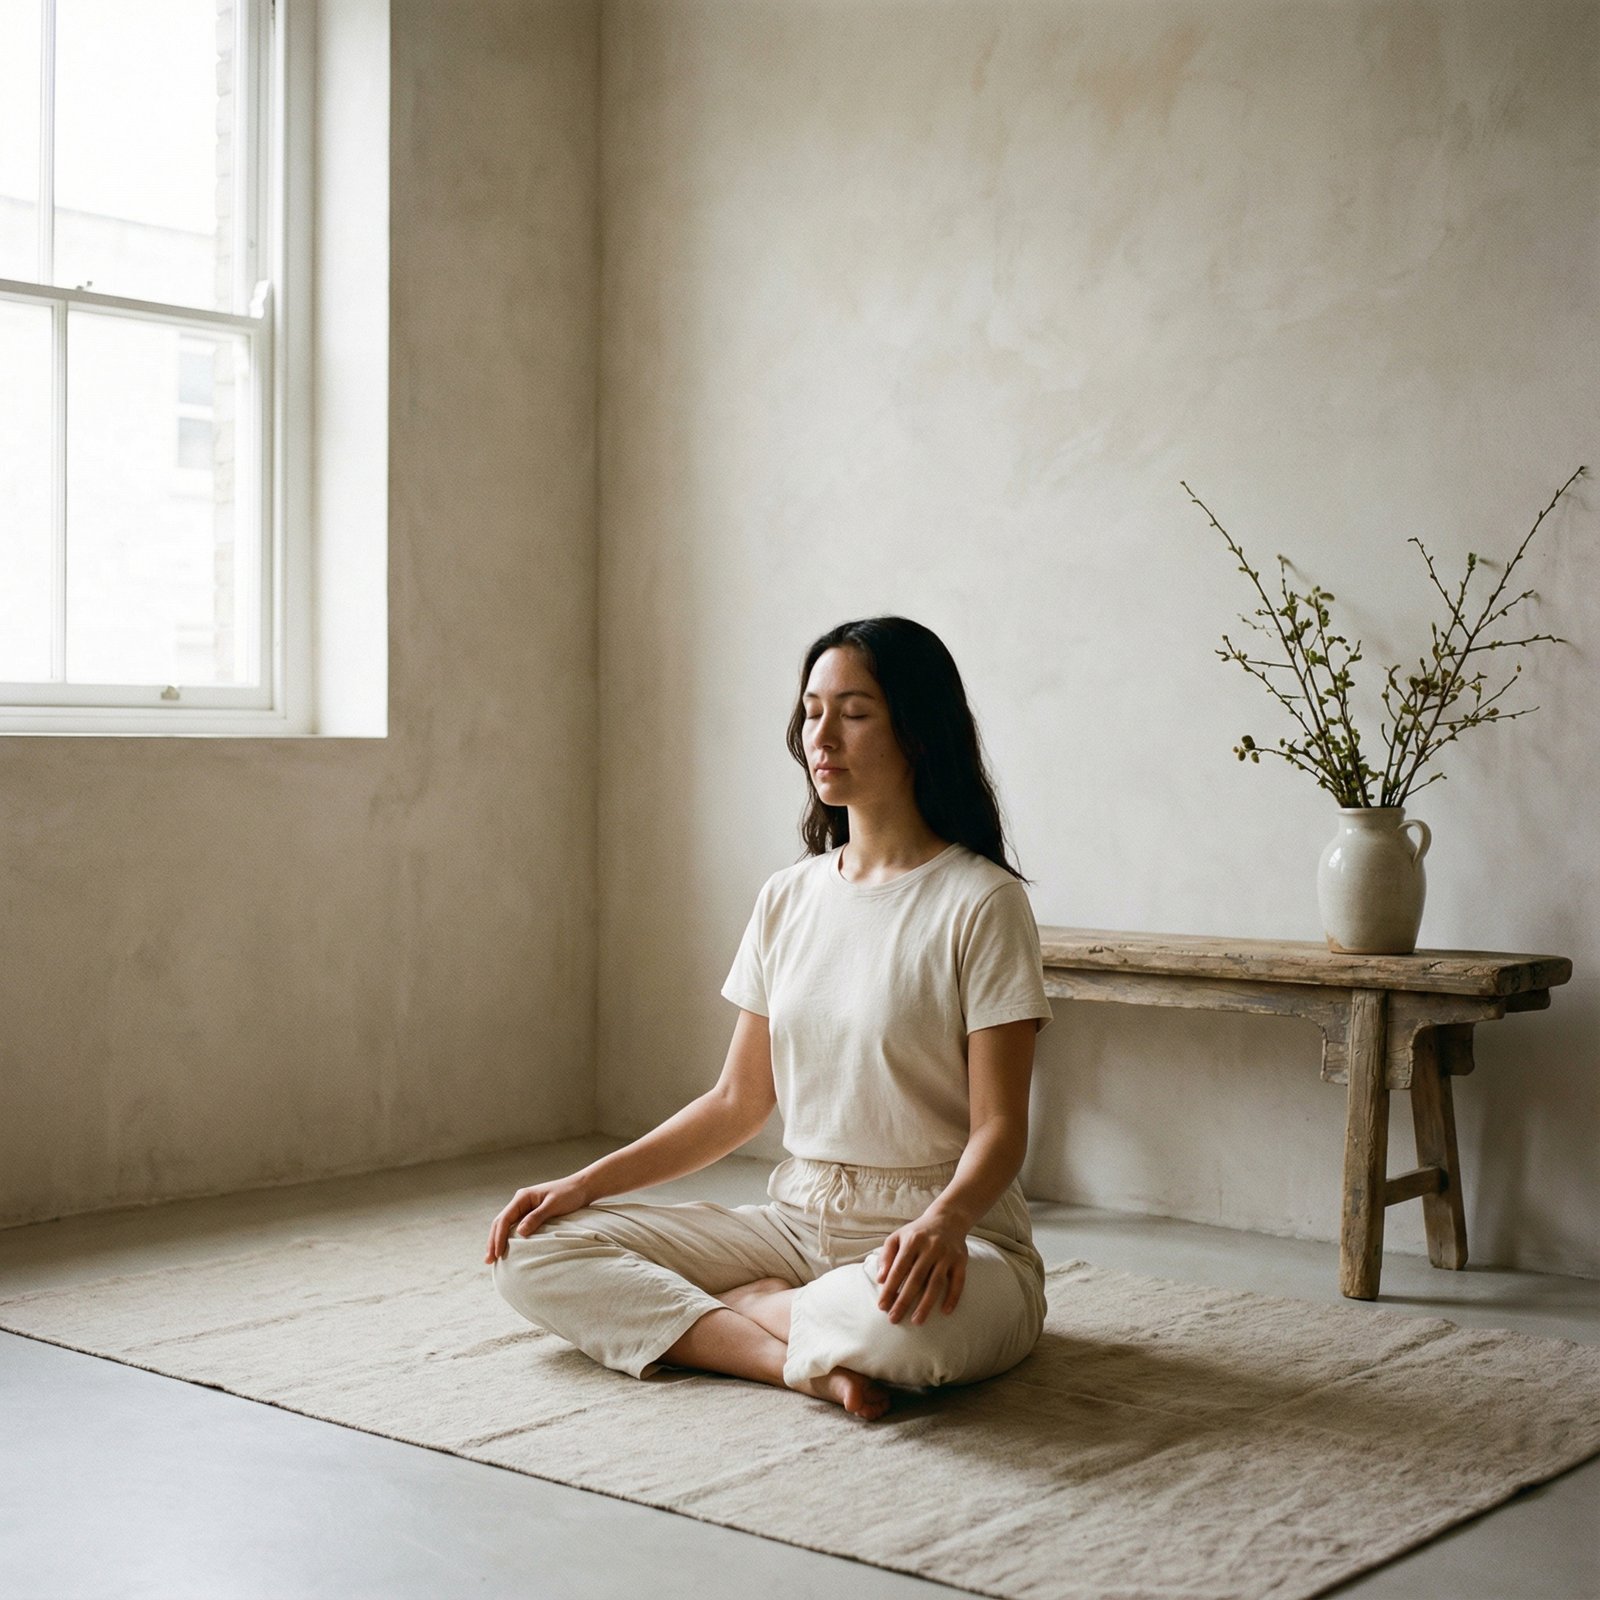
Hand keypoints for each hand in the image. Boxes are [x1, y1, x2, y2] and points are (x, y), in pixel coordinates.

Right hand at [484, 1174, 593, 1263]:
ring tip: (493, 1258)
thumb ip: (537, 1217)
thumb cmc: (569, 1194)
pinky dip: (508, 1238)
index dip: (499, 1237)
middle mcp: (520, 1202)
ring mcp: (525, 1208)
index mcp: (522, 1197)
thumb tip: (520, 1233)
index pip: (504, 1219)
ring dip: (498, 1240)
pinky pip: (515, 1227)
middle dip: (493, 1241)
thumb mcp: (554, 1205)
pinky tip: (507, 1248)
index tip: (497, 1253)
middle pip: (500, 1223)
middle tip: (488, 1261)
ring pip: (505, 1225)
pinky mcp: (531, 1214)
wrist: (582, 1187)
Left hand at [875, 1209, 968, 1324]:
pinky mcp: (961, 1260)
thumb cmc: (917, 1233)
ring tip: (916, 1321)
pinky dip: (953, 1297)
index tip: (882, 1306)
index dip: (889, 1288)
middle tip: (894, 1319)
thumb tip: (880, 1280)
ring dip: (926, 1304)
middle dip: (904, 1301)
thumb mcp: (897, 1237)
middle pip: (916, 1279)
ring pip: (936, 1283)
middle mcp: (930, 1247)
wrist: (948, 1218)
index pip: (898, 1269)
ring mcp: (947, 1254)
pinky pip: (958, 1282)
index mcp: (912, 1241)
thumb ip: (886, 1256)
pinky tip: (945, 1312)